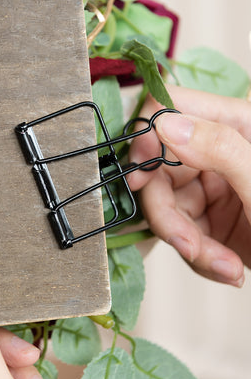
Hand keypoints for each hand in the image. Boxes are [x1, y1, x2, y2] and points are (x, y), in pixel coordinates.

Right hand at [129, 85, 250, 286]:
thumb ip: (220, 148)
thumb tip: (166, 122)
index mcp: (238, 123)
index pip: (172, 108)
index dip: (146, 137)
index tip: (139, 174)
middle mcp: (219, 151)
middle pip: (159, 170)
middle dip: (170, 214)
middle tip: (187, 243)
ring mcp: (213, 187)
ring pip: (168, 209)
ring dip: (191, 246)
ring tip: (225, 267)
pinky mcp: (211, 221)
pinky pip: (184, 236)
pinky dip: (201, 259)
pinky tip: (230, 270)